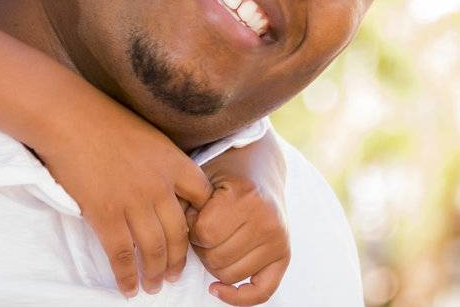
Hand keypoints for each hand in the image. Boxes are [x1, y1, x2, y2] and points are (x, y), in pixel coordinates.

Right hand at [36, 87, 212, 297]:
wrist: (71, 119)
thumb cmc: (106, 122)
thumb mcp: (151, 137)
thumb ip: (165, 163)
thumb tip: (169, 189)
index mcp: (174, 162)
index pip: (203, 197)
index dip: (202, 218)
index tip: (195, 234)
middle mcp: (160, 185)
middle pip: (181, 233)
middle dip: (179, 260)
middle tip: (175, 276)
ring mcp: (134, 202)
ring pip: (154, 250)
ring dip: (156, 273)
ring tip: (154, 286)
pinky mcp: (106, 215)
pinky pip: (121, 255)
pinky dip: (126, 276)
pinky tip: (128, 288)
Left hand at [187, 172, 291, 304]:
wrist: (260, 166)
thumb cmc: (227, 173)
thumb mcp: (204, 177)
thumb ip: (186, 205)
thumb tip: (174, 239)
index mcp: (246, 196)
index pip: (204, 233)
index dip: (192, 227)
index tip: (196, 213)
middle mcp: (267, 220)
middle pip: (216, 258)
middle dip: (203, 246)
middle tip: (207, 227)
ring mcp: (278, 239)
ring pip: (230, 275)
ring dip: (215, 263)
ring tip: (218, 240)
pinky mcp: (284, 254)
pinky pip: (260, 292)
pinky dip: (238, 297)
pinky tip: (217, 289)